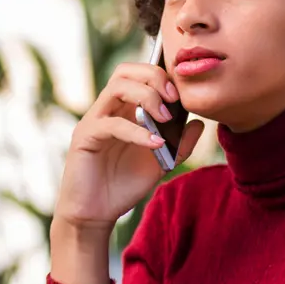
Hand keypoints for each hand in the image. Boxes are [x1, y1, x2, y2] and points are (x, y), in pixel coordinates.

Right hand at [56, 62, 203, 231]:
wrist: (98, 213)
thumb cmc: (125, 184)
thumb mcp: (162, 162)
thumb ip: (180, 143)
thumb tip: (199, 123)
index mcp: (124, 108)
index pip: (138, 73)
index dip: (161, 74)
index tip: (181, 92)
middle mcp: (108, 109)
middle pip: (126, 70)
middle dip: (154, 77)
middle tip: (173, 98)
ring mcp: (94, 120)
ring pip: (117, 87)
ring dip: (146, 97)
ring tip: (165, 119)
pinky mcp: (85, 137)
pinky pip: (111, 124)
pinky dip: (137, 132)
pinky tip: (155, 144)